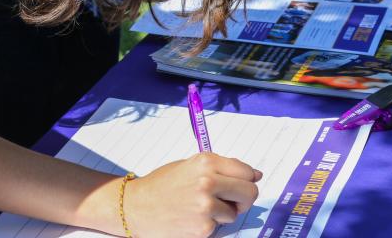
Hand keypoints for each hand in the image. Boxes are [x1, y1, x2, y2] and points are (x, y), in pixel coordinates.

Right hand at [125, 153, 261, 237]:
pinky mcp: (203, 228)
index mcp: (206, 162)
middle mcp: (208, 181)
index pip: (246, 171)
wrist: (136, 207)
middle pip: (250, 193)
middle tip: (231, 201)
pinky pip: (218, 227)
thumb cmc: (162, 184)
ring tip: (199, 208)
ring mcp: (206, 206)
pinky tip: (191, 218)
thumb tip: (255, 174)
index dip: (246, 180)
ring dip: (223, 213)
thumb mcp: (190, 165)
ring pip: (235, 213)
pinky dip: (209, 225)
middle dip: (244, 199)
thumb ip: (221, 168)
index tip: (241, 185)